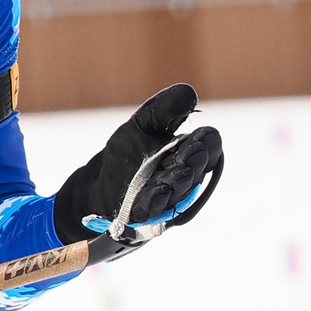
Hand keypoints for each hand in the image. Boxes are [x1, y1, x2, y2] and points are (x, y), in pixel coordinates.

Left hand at [52, 84, 224, 246]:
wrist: (101, 189)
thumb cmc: (129, 154)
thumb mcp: (143, 124)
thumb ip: (164, 110)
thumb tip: (189, 93)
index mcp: (190, 149)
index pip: (209, 143)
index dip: (205, 143)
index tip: (196, 140)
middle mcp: (188, 176)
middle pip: (197, 170)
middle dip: (190, 167)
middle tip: (183, 164)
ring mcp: (174, 200)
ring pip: (179, 194)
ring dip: (171, 190)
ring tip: (159, 188)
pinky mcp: (158, 218)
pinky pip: (159, 214)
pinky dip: (151, 207)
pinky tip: (142, 204)